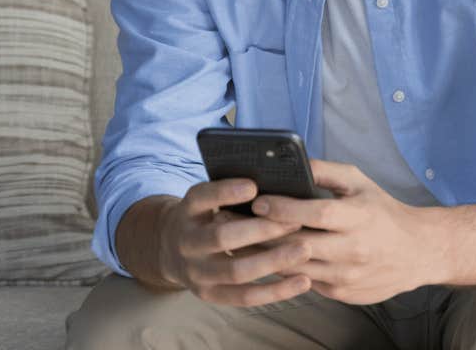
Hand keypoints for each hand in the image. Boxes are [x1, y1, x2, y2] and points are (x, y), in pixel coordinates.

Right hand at [158, 178, 312, 306]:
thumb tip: (275, 179)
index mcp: (188, 210)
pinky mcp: (210, 295)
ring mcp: (196, 272)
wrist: (170, 249)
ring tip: (305, 249)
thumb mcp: (207, 197)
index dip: (226, 192)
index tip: (254, 186)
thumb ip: (231, 190)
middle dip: (261, 229)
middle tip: (296, 221)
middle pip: (223, 237)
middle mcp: (188, 242)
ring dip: (273, 261)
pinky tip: (303, 280)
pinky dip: (275, 291)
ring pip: (236, 271)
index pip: (203, 197)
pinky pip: (245, 297)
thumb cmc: (206, 214)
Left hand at [251, 160, 433, 304]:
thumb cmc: (382, 211)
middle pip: (298, 245)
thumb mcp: (359, 182)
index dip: (284, 208)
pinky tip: (266, 258)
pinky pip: (304, 281)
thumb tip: (293, 161)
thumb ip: (326, 171)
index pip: (315, 213)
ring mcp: (346, 275)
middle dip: (263, 234)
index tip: (258, 201)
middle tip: (236, 222)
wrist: (416, 251)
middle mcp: (352, 249)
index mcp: (358, 217)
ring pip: (296, 268)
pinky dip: (284, 270)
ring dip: (266, 255)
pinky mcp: (340, 293)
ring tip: (241, 240)